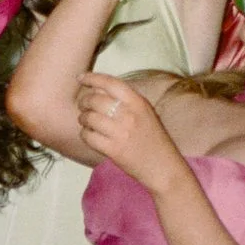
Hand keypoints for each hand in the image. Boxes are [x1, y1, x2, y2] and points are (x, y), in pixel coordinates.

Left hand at [75, 74, 184, 192]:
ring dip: (83, 118)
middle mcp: (129, 115)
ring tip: (86, 121)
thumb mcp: (145, 111)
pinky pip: (89, 137)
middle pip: (96, 100)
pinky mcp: (114, 150)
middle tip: (83, 105)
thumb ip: (125, 99)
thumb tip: (98, 88)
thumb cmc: (153, 138)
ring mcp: (121, 133)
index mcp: (138, 102)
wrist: (163, 166)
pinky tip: (89, 134)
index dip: (92, 78)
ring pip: (89, 118)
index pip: (111, 83)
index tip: (81, 78)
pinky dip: (85, 134)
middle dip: (84, 101)